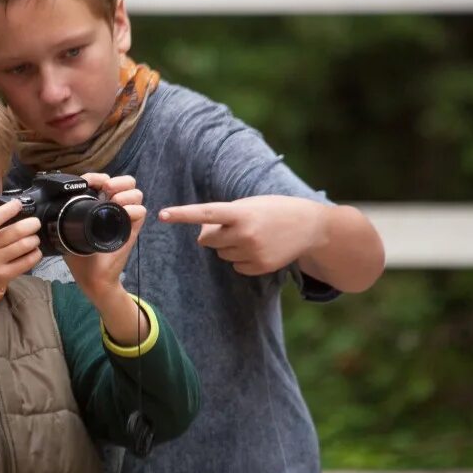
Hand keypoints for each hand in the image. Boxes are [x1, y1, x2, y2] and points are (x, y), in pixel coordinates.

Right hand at [0, 193, 42, 312]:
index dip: (9, 209)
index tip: (18, 205)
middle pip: (14, 232)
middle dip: (30, 224)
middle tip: (35, 223)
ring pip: (23, 246)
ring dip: (34, 239)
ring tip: (34, 237)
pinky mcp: (3, 276)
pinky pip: (27, 262)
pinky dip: (35, 254)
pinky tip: (34, 251)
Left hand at [62, 173, 146, 302]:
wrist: (92, 277)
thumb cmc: (80, 256)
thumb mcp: (68, 231)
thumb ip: (63, 217)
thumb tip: (51, 206)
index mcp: (100, 205)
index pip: (105, 181)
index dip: (98, 176)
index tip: (88, 181)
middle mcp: (114, 208)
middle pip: (127, 182)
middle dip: (118, 180)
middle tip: (107, 188)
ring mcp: (125, 218)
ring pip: (136, 193)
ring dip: (126, 192)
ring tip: (114, 199)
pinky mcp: (132, 230)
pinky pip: (141, 212)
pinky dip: (133, 209)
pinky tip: (121, 211)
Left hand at [158, 195, 327, 275]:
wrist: (310, 226)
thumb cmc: (272, 210)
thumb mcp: (248, 205)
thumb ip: (222, 219)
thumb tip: (201, 240)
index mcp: (241, 212)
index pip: (205, 213)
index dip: (182, 214)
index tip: (162, 215)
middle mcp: (245, 233)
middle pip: (208, 240)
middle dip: (214, 235)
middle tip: (235, 227)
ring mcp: (253, 252)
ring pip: (221, 254)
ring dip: (229, 246)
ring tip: (253, 235)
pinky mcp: (260, 267)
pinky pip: (235, 266)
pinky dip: (242, 258)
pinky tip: (260, 248)